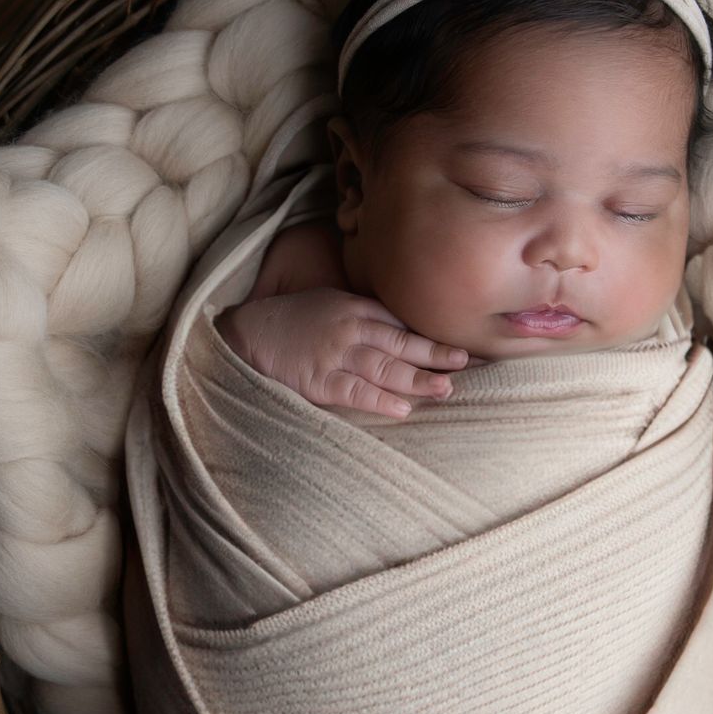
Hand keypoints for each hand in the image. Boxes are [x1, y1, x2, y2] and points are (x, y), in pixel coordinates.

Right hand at [216, 287, 468, 418]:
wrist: (247, 334)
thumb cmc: (292, 321)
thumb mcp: (331, 304)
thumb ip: (365, 314)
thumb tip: (403, 330)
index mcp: (355, 309)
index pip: (402, 323)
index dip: (432, 335)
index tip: (461, 346)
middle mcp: (350, 330)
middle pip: (401, 343)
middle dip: (435, 354)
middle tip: (464, 362)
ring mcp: (334, 356)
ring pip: (384, 368)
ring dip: (417, 379)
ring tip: (444, 389)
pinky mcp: (318, 381)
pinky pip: (355, 392)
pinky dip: (380, 400)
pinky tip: (403, 409)